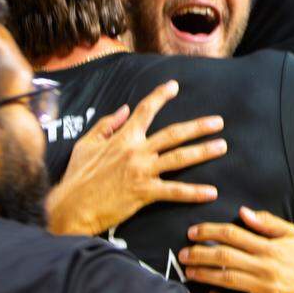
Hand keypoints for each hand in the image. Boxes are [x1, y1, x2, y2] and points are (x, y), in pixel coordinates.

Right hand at [47, 81, 224, 235]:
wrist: (72, 206)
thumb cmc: (78, 176)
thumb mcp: (87, 143)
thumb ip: (107, 124)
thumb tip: (124, 109)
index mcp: (123, 137)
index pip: (144, 110)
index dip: (160, 96)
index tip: (174, 86)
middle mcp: (136, 151)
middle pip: (173, 134)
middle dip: (197, 126)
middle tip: (218, 122)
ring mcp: (142, 171)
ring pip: (179, 158)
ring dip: (202, 152)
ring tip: (221, 147)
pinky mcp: (144, 192)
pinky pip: (174, 191)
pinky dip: (193, 192)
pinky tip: (211, 192)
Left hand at [179, 207, 293, 292]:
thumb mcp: (292, 235)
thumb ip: (268, 222)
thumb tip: (243, 211)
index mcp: (269, 246)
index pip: (232, 234)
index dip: (209, 231)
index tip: (191, 232)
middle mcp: (266, 266)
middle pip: (224, 257)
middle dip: (199, 254)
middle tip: (182, 254)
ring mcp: (266, 289)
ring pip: (227, 280)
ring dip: (204, 276)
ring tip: (189, 273)